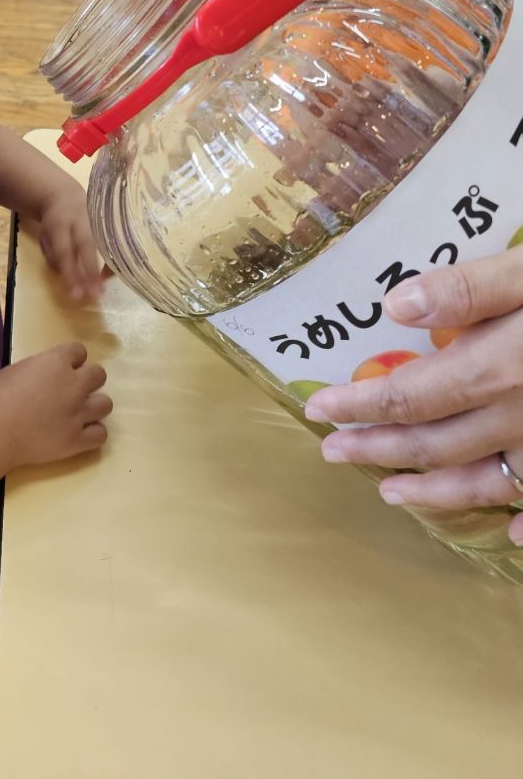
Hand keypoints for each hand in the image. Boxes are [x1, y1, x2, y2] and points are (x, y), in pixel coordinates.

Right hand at [0, 341, 111, 469]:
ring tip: (78, 413)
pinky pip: (101, 434)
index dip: (71, 359)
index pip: (79, 350)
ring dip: (93, 406)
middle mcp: (75, 385)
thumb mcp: (18, 369)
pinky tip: (78, 433)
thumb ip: (40, 368)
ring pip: (106, 404)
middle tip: (71, 390)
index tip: (62, 368)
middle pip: (99, 375)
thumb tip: (49, 375)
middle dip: (87, 380)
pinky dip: (91, 433)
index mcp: (57, 362)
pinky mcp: (78, 440)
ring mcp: (79, 414)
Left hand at [35, 178, 108, 300]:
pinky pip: (116, 240)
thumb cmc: (55, 223)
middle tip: (95, 295)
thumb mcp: (45, 236)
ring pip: (106, 242)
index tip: (76, 295)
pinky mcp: (109, 217)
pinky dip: (115, 259)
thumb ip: (53, 256)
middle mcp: (80, 218)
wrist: (65, 195)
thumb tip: (70, 278)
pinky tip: (109, 275)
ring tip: (105, 288)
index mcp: (60, 222)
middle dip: (91, 271)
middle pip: (87, 245)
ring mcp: (97, 216)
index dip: (70, 273)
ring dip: (107, 268)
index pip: (65, 250)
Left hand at [304, 246, 522, 542]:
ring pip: (487, 483)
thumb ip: (469, 288)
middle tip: (332, 454)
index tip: (318, 411)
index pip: (409, 397)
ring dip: (435, 492)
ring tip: (390, 493)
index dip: (359, 407)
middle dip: (377, 451)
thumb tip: (395, 307)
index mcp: (501, 369)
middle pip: (436, 446)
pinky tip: (517, 534)